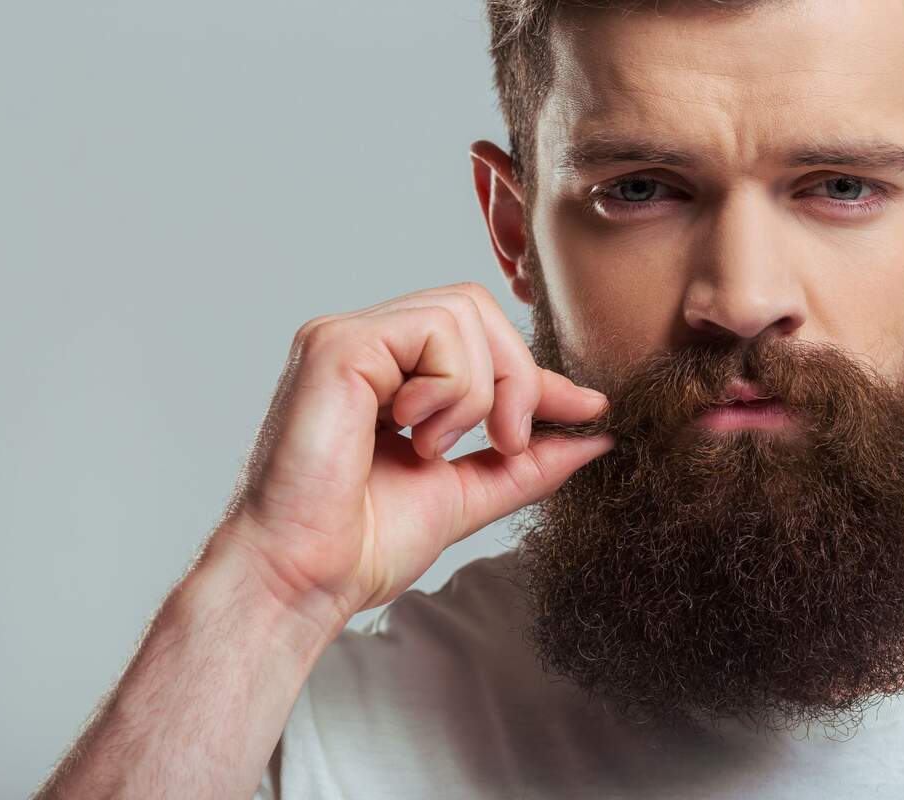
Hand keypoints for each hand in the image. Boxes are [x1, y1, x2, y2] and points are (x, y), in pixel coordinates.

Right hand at [207, 281, 612, 634]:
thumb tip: (597, 435)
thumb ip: (527, 460)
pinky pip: (434, 329)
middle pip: (477, 308)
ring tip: (437, 447)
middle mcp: (365, 344)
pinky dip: (450, 387)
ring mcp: (347, 338)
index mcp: (388, 372)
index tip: (590, 410)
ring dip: (479, 390)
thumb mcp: (468, 491)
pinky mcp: (338, 346)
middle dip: (516, 378)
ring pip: (462, 312)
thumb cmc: (363, 544)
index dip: (537, 373)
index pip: (479, 338)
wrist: (306, 581)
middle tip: (505, 443)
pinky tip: (414, 435)